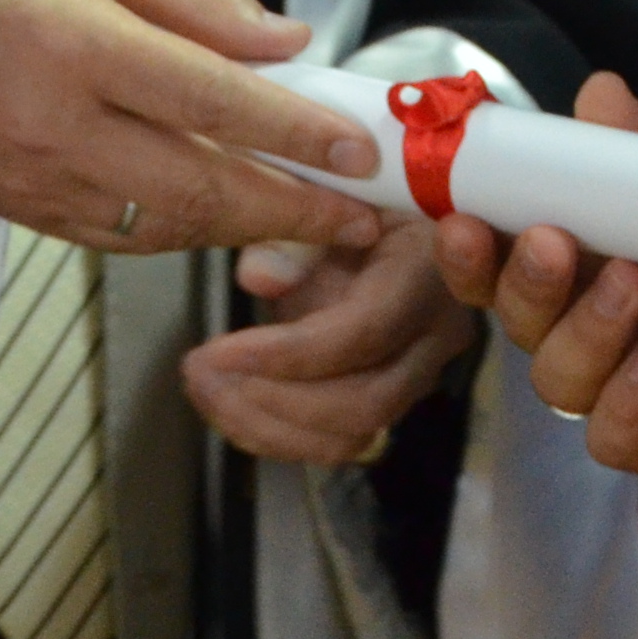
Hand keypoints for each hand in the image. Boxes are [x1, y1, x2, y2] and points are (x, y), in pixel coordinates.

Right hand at [0, 0, 381, 255]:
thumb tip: (286, 44)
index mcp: (76, 43)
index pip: (209, 99)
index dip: (291, 131)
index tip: (355, 150)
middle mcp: (54, 124)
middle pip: (196, 185)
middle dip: (291, 210)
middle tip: (361, 217)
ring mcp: (34, 179)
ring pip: (163, 226)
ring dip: (247, 233)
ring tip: (316, 228)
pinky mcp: (22, 211)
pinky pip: (121, 238)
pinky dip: (186, 234)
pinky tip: (232, 221)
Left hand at [185, 224, 478, 464]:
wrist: (389, 220)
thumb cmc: (357, 201)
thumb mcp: (325, 196)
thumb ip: (294, 233)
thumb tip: (259, 277)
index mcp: (427, 273)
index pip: (362, 333)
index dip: (286, 354)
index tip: (215, 350)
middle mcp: (437, 336)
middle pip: (362, 404)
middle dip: (270, 399)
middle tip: (200, 369)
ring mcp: (418, 376)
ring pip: (347, 438)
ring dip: (264, 425)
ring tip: (203, 387)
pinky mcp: (388, 401)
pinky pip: (334, 443)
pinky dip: (272, 434)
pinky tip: (224, 401)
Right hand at [431, 76, 637, 475]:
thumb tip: (600, 95)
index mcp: (578, 259)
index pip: (494, 264)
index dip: (467, 253)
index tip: (464, 221)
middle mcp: (586, 321)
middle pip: (517, 323)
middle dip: (525, 284)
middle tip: (555, 243)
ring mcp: (622, 379)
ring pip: (558, 380)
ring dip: (582, 333)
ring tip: (631, 287)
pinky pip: (613, 438)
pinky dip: (624, 403)